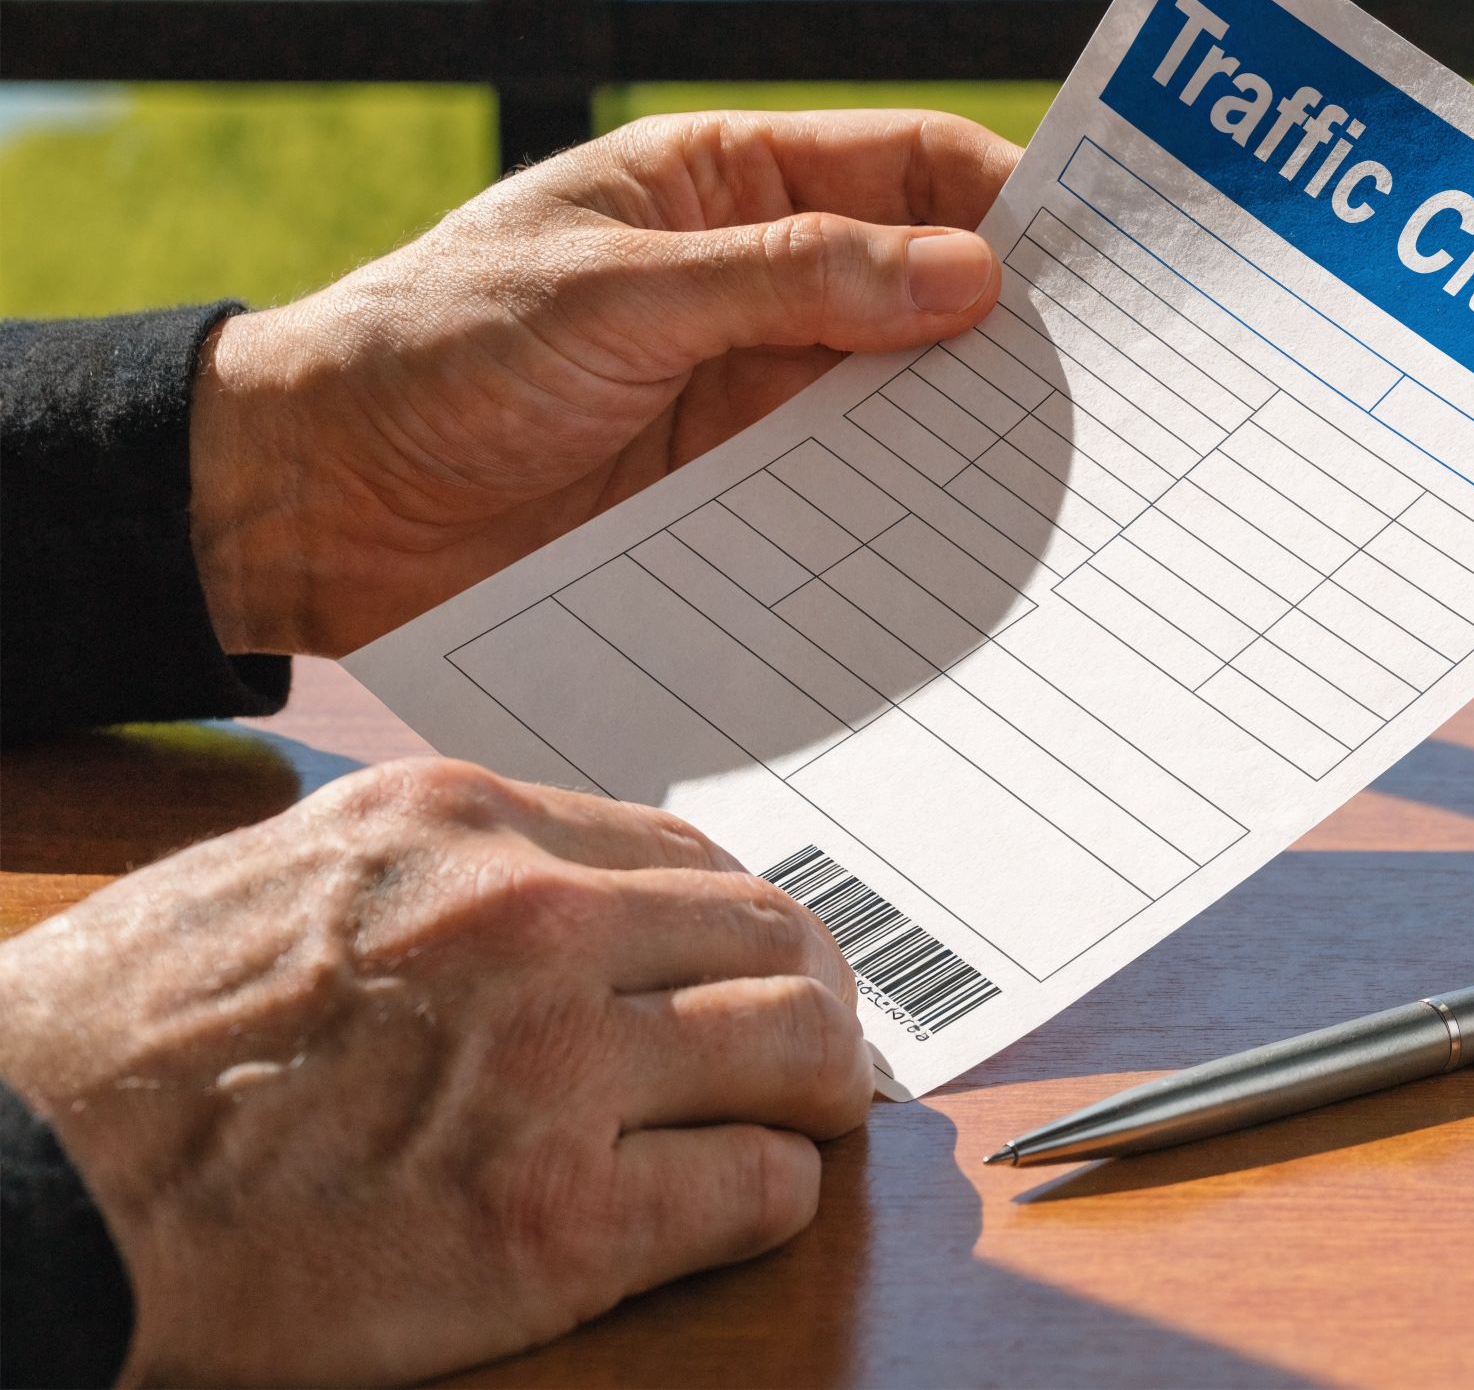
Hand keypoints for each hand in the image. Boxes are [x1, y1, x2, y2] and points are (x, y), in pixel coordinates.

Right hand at [0, 758, 872, 1384]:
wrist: (16, 1184)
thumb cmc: (115, 1046)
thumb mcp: (282, 876)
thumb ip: (434, 877)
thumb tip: (564, 897)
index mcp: (460, 828)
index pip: (687, 854)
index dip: (743, 922)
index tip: (756, 964)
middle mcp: (527, 926)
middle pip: (772, 937)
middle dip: (813, 997)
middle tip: (816, 1052)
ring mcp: (551, 1071)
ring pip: (799, 1049)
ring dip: (818, 1090)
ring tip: (800, 1123)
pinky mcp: (555, 1221)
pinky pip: (754, 1189)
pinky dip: (768, 1196)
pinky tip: (734, 1204)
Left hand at [189, 109, 1023, 657]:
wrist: (313, 510)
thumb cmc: (430, 355)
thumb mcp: (612, 296)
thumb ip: (791, 280)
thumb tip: (969, 275)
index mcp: (728, 188)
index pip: (911, 167)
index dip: (1011, 202)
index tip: (1100, 267)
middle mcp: (761, 288)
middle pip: (932, 292)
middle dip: (1017, 333)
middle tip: (1109, 391)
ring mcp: (755, 400)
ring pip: (905, 406)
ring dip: (971, 438)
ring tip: (1061, 482)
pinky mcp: (740, 504)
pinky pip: (853, 505)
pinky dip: (912, 523)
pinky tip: (967, 549)